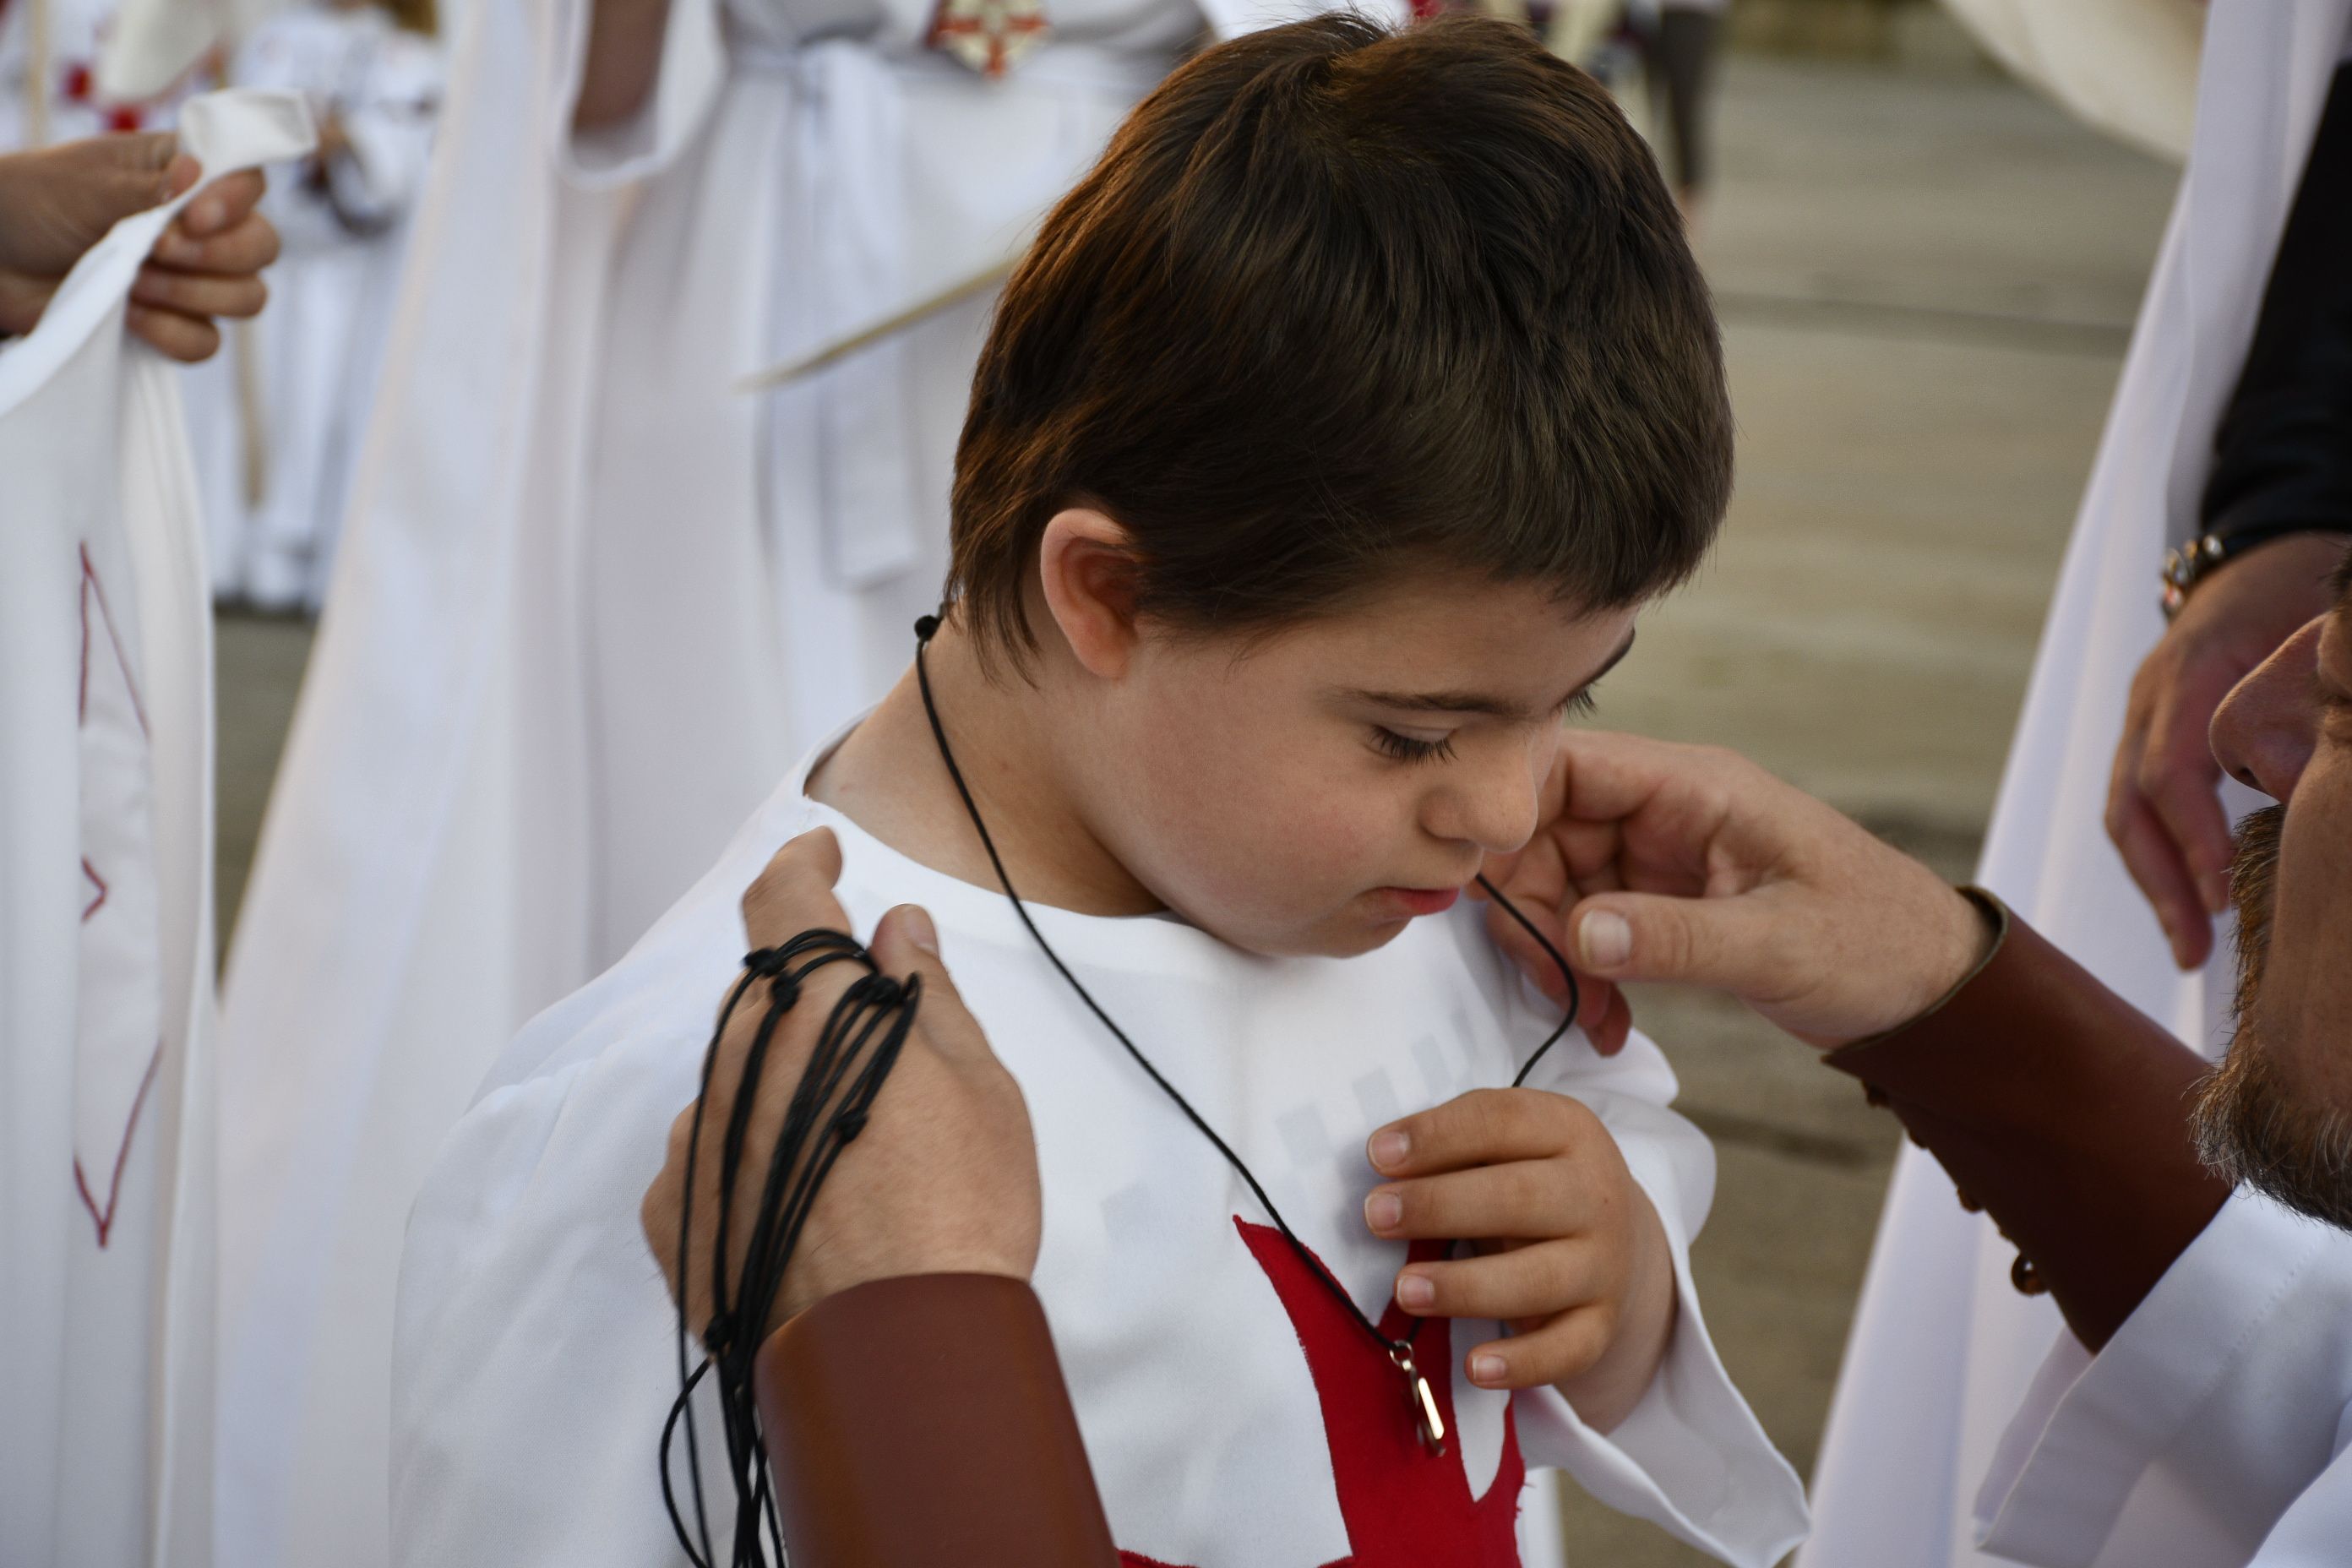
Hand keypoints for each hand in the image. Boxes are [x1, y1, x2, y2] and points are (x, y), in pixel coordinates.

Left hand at [0, 132, 277, 362]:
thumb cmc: (34, 203)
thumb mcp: (86, 186)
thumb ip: (148, 188)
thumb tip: (199, 174)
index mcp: (184, 175)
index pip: (248, 182)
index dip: (235, 203)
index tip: (193, 217)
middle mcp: (200, 227)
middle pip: (262, 247)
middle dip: (216, 256)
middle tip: (157, 250)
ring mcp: (192, 279)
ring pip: (247, 298)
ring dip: (193, 295)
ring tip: (134, 284)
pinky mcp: (174, 324)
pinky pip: (208, 342)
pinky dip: (174, 334)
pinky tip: (132, 316)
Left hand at [642, 828, 1040, 1343]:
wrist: (900, 1350)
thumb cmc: (960, 1208)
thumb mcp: (978, 1082)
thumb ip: (926, 994)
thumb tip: (897, 927)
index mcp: (813, 1008)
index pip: (784, 899)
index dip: (802, 864)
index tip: (822, 852)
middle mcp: (738, 1060)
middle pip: (763, 999)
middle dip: (810, 1003)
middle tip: (877, 1050)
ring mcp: (694, 1139)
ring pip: (733, 1080)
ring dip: (777, 1087)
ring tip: (849, 1153)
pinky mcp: (673, 1214)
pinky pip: (699, 1157)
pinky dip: (741, 1157)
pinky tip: (797, 1199)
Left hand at [1363, 1088, 1675, 1431]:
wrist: (1612, 1236)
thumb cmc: (1527, 1176)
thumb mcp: (1503, 1143)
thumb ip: (1453, 1143)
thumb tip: (1384, 1160)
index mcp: (1567, 1130)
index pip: (1502, 1123)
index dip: (1438, 1136)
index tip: (1377, 1153)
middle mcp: (1595, 1194)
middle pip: (1520, 1198)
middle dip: (1441, 1206)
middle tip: (1376, 1215)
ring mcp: (1603, 1263)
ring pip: (1539, 1279)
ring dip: (1467, 1287)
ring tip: (1405, 1289)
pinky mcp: (1601, 1324)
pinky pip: (1567, 1350)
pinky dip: (1523, 1363)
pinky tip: (1474, 1368)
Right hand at [1482, 730, 1987, 1048]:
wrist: (1928, 986)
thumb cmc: (1879, 941)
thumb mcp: (1779, 945)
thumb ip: (1675, 938)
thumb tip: (1579, 934)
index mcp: (1695, 787)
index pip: (1564, 762)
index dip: (1508, 810)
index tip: (1484, 881)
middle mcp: (1666, 809)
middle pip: (1542, 827)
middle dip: (1529, 906)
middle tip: (1550, 978)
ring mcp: (1658, 854)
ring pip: (1555, 881)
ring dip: (1554, 952)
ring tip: (1588, 1011)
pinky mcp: (1659, 900)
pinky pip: (1588, 923)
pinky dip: (1584, 972)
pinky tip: (1606, 1016)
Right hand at [2109, 532, 2347, 968]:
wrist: (2261, 551)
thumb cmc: (2298, 589)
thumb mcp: (2315, 634)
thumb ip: (2304, 705)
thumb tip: (2302, 790)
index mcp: (2189, 672)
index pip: (2170, 770)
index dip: (2193, 838)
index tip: (2221, 897)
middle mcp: (2149, 699)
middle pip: (2129, 803)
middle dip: (2161, 882)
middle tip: (2196, 949)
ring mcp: (2139, 715)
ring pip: (2123, 810)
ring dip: (2153, 883)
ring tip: (2188, 947)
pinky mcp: (2148, 731)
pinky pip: (2136, 802)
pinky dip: (2158, 856)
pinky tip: (2188, 901)